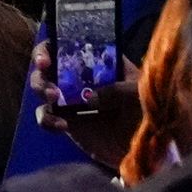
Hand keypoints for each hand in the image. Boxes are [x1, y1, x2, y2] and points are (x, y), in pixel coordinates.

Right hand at [27, 31, 142, 168]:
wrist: (147, 148)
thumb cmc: (149, 111)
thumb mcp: (141, 94)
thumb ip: (119, 90)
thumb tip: (91, 97)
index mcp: (97, 62)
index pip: (68, 43)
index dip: (53, 44)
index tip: (48, 53)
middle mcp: (80, 77)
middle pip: (49, 63)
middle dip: (42, 65)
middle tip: (46, 68)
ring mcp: (71, 100)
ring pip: (42, 88)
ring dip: (42, 88)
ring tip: (54, 98)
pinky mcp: (67, 121)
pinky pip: (46, 117)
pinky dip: (47, 120)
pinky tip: (62, 126)